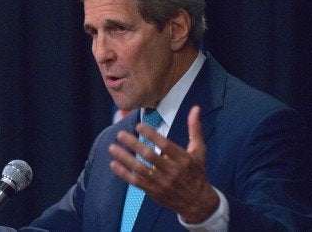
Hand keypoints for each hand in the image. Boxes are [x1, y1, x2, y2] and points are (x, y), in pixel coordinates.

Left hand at [109, 105, 218, 222]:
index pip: (165, 145)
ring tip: (112, 147)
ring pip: (140, 169)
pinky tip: (113, 164)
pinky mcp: (153, 191)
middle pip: (150, 156)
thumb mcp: (199, 150)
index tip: (139, 126)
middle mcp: (172, 171)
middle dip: (133, 144)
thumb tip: (195, 107)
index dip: (152, 135)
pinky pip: (136, 182)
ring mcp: (161, 183)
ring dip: (125, 158)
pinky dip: (124, 173)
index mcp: (183, 159)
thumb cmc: (197, 172)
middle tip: (120, 134)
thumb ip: (195, 129)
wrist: (197, 202)